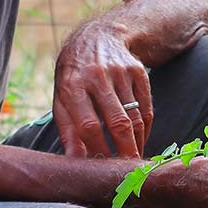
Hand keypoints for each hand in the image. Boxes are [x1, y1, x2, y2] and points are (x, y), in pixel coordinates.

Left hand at [53, 24, 152, 157]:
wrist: (98, 37)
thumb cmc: (74, 76)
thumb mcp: (61, 98)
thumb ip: (68, 130)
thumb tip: (74, 162)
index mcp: (73, 85)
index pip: (88, 125)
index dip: (97, 149)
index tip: (102, 166)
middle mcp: (97, 76)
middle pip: (117, 122)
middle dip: (124, 150)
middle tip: (128, 171)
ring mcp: (120, 72)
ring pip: (135, 116)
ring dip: (137, 142)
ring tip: (134, 159)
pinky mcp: (138, 72)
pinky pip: (146, 107)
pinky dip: (145, 128)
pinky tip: (140, 140)